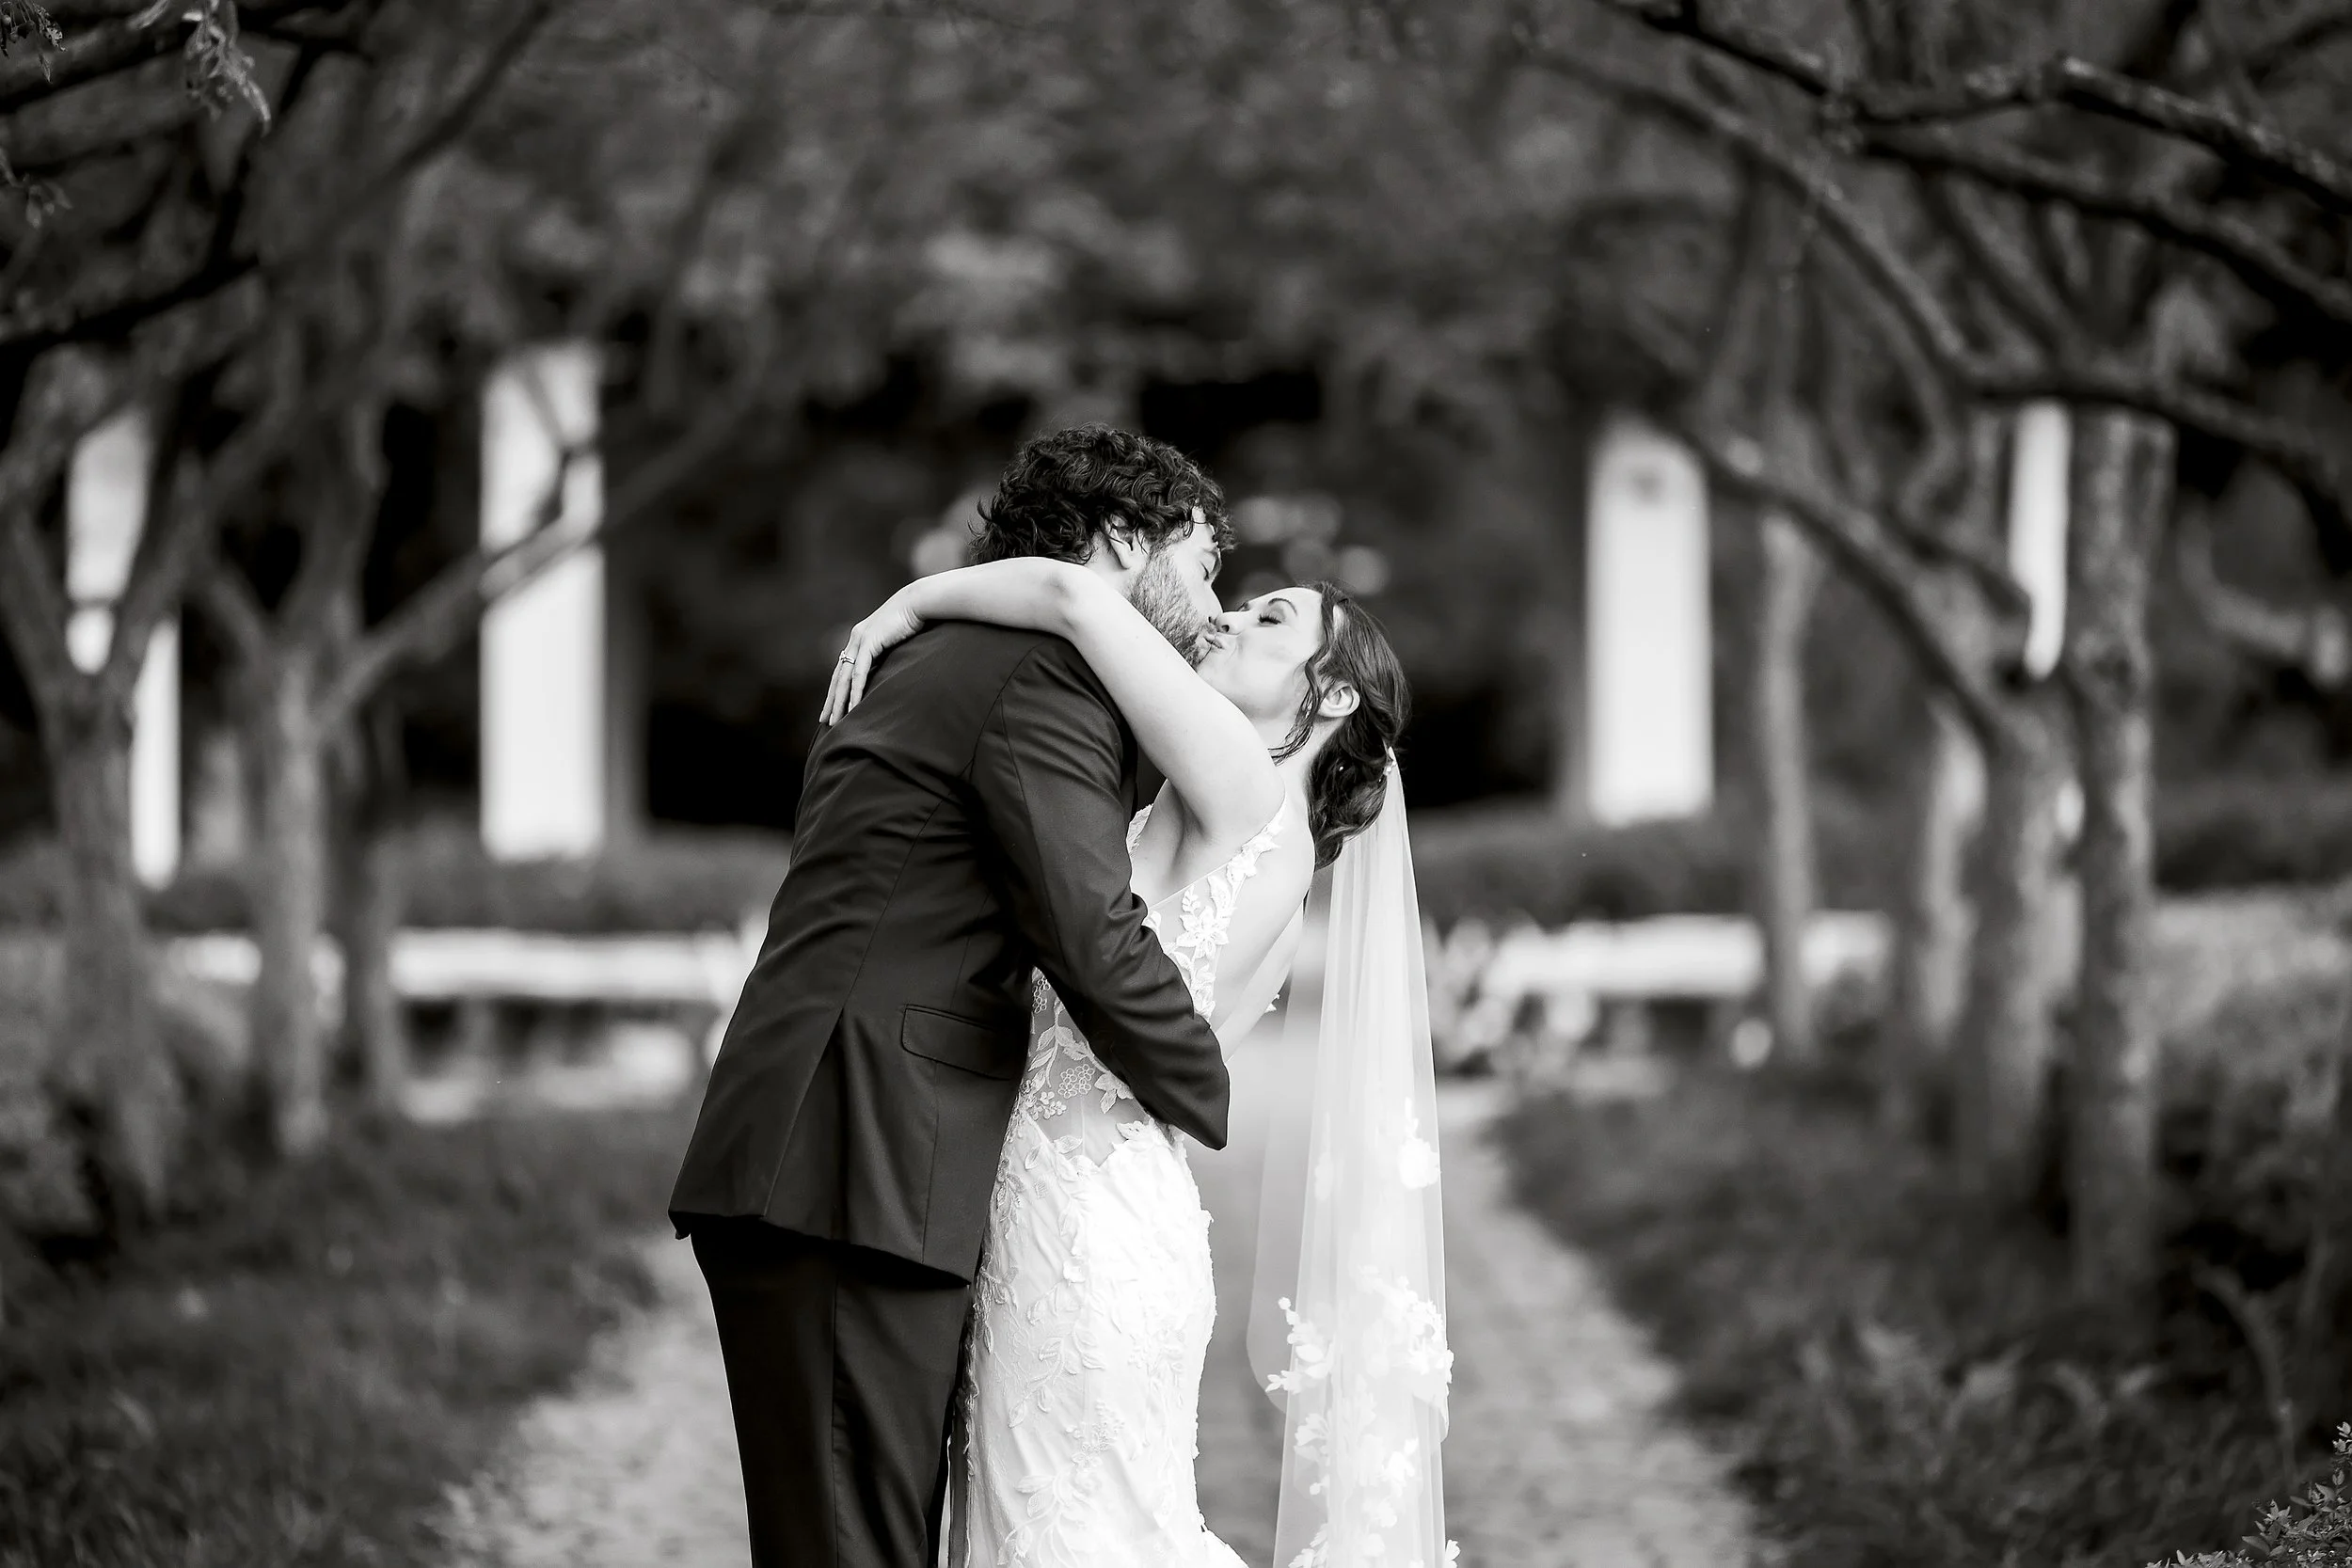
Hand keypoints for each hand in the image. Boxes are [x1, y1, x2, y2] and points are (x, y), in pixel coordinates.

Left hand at [821, 591, 924, 723]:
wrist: (920, 602)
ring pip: (844, 677)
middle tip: (824, 720)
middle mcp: (855, 640)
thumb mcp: (898, 640)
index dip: (837, 690)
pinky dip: (855, 691)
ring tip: (834, 721)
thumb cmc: (914, 620)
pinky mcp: (869, 642)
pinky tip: (852, 707)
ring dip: (839, 701)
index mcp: (860, 639)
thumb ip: (890, 653)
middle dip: (831, 700)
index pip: (843, 669)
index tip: (833, 707)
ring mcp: (860, 640)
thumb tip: (892, 670)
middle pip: (838, 676)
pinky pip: (859, 672)